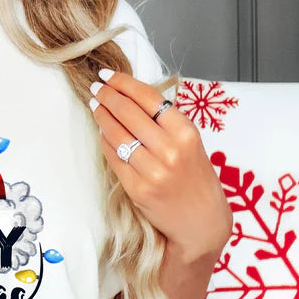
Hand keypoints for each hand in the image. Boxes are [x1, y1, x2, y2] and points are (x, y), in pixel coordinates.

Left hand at [89, 68, 231, 260]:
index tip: (108, 76)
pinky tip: (102, 132)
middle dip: (108, 96)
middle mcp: (170, 149)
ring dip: (102, 116)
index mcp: (187, 133)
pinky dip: (106, 141)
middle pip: (128, 113)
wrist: (202, 223)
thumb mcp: (192, 145)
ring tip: (96, 105)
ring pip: (117, 134)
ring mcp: (152, 170)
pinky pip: (114, 157)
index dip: (124, 83)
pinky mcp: (137, 188)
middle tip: (96, 87)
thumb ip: (166, 124)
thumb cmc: (197, 181)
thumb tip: (131, 99)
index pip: (148, 98)